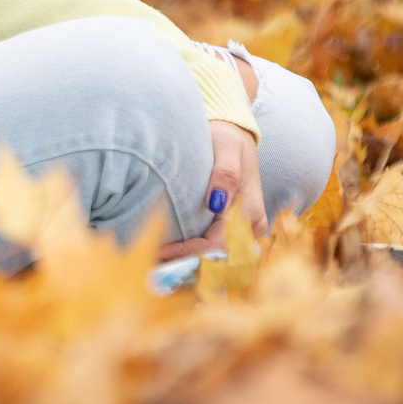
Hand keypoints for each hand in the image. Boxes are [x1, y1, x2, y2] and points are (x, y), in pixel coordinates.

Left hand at [157, 120, 269, 259]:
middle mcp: (247, 227)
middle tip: (152, 266)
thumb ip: (226, 172)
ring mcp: (239, 231)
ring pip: (215, 258)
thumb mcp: (228, 145)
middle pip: (218, 258)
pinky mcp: (227, 229)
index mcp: (250, 211)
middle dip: (187, 265)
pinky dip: (190, 256)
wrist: (232, 137)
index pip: (223, 244)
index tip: (164, 253)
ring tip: (156, 265)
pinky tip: (167, 258)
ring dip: (188, 264)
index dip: (194, 253)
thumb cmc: (229, 139)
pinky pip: (211, 250)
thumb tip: (217, 202)